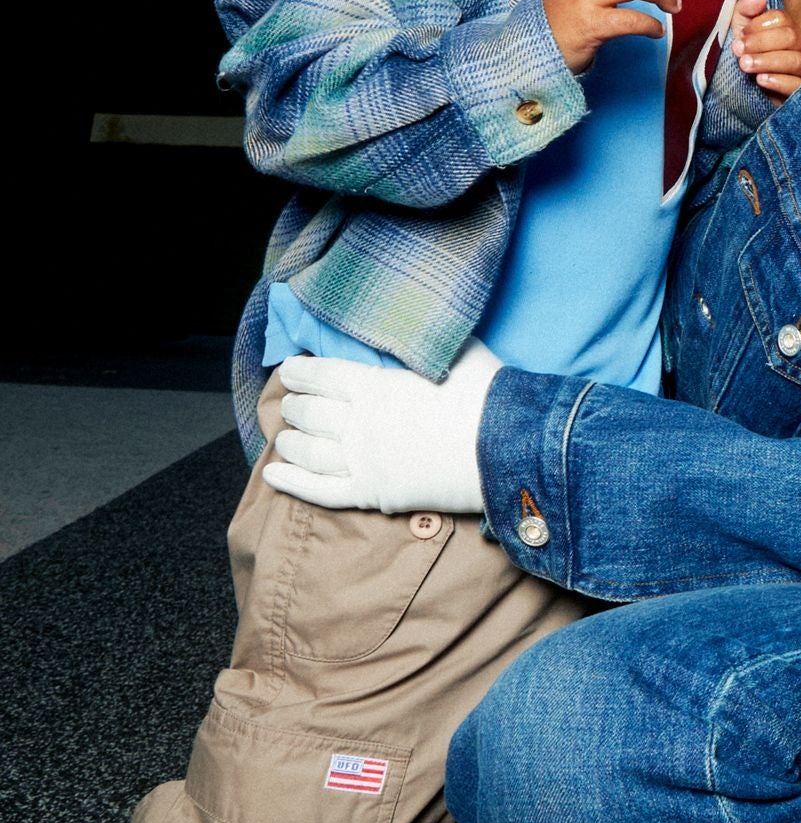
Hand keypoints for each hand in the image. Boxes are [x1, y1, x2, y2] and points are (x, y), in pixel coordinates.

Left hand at [262, 340, 500, 513]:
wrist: (506, 450)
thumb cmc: (488, 396)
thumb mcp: (459, 352)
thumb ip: (430, 342)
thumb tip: (421, 327)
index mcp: (376, 385)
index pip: (322, 375)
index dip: (300, 372)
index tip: (290, 370)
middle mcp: (359, 423)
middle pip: (310, 413)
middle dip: (295, 405)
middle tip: (292, 402)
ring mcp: (362, 461)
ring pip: (308, 451)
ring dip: (290, 440)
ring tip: (285, 435)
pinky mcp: (371, 494)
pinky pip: (319, 491)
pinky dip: (291, 482)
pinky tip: (272, 474)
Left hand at [729, 0, 800, 95]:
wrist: (743, 89)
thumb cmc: (745, 55)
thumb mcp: (739, 29)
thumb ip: (745, 9)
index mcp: (786, 29)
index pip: (782, 19)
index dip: (759, 25)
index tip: (741, 34)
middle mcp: (799, 47)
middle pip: (791, 37)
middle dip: (761, 43)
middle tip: (740, 51)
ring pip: (796, 61)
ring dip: (767, 61)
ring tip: (745, 66)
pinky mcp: (799, 91)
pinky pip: (797, 85)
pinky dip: (779, 81)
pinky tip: (761, 80)